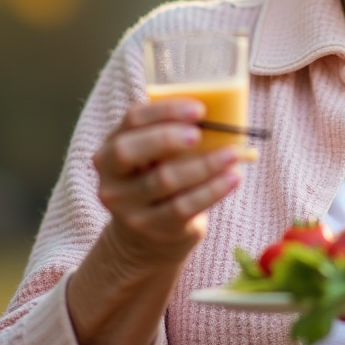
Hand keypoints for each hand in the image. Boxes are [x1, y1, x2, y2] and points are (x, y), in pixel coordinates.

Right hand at [93, 97, 245, 264]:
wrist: (150, 235)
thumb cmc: (163, 178)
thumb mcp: (160, 157)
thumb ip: (179, 135)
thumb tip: (223, 118)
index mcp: (112, 146)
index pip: (132, 119)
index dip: (165, 111)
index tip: (199, 109)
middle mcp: (111, 177)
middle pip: (129, 151)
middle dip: (166, 138)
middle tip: (200, 134)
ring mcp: (126, 207)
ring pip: (163, 180)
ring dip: (203, 164)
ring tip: (233, 154)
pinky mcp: (150, 227)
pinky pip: (183, 207)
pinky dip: (212, 190)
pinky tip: (233, 177)